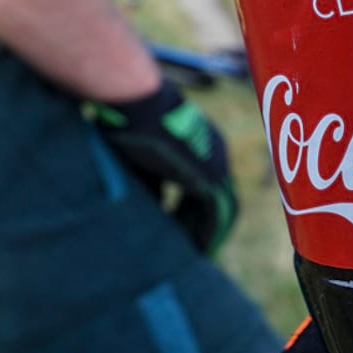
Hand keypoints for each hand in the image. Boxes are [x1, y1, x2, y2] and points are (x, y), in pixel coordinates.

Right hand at [91, 80, 238, 255]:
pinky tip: (197, 249)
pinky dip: (208, 233)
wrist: (135, 99)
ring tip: (195, 253)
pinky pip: (215, 213)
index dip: (194, 208)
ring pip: (222, 208)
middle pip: (218, 197)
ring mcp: (216, 164)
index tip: (179, 225)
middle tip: (192, 246)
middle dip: (203, 223)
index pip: (206, 184)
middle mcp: (216, 153)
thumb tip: (153, 208)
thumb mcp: (144, 157)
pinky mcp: (209, 175)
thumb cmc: (131, 120)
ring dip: (208, 232)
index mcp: (203, 144)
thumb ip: (154, 182)